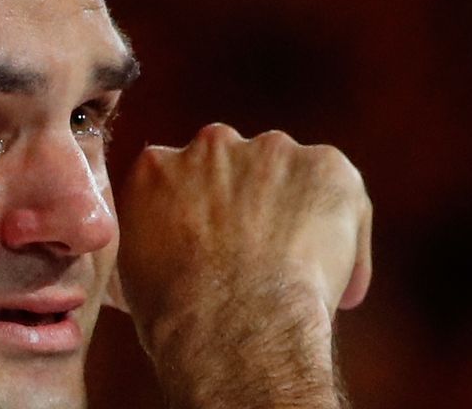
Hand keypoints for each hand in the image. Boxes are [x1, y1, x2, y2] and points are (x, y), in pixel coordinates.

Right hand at [115, 124, 371, 406]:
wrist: (229, 327)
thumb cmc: (174, 313)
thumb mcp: (128, 271)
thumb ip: (141, 240)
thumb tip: (151, 256)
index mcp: (156, 167)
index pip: (180, 176)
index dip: (199, 211)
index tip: (212, 241)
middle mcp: (210, 144)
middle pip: (234, 167)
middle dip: (245, 200)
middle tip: (254, 252)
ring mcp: (270, 150)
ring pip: (287, 175)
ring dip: (291, 209)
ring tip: (295, 268)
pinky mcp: (325, 165)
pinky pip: (340, 193)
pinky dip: (344, 231)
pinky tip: (334, 282)